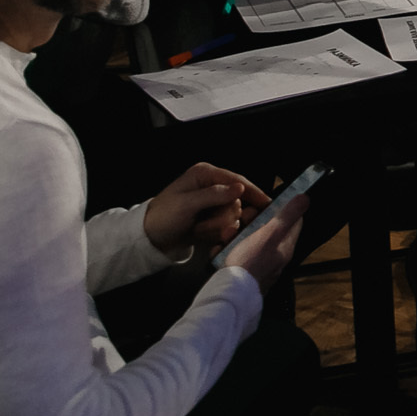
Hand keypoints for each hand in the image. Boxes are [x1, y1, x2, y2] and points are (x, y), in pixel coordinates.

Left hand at [143, 162, 268, 256]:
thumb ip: (214, 195)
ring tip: (198, 231)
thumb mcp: (187, 204)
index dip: (253, 192)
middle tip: (206, 226)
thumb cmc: (163, 217)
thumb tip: (240, 188)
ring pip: (232, 216)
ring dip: (217, 228)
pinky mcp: (211, 220)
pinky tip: (203, 236)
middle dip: (223, 218)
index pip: (237, 181)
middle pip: (236, 202)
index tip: (268, 204)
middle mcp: (212, 187)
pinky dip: (216, 234)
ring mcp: (212, 204)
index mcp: (206, 175)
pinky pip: (226, 227)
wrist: (148, 240)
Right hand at [221, 192, 309, 286]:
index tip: (266, 203)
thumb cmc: (250, 264)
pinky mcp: (241, 271)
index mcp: (285, 247)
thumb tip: (305, 198)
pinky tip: (219, 251)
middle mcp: (275, 256)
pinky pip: (234, 254)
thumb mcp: (270, 235)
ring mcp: (258, 265)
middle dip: (253, 221)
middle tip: (242, 218)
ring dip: (235, 235)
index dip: (282, 208)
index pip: (293, 221)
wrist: (228, 294)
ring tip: (227, 236)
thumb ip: (287, 217)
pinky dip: (226, 250)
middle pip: (267, 229)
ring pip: (247, 240)